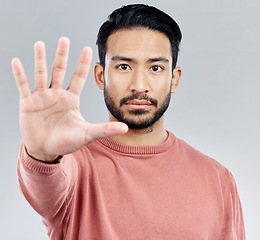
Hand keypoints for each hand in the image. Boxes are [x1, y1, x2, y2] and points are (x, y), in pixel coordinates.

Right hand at [11, 37, 127, 161]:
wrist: (46, 150)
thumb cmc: (67, 141)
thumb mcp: (87, 134)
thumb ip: (105, 129)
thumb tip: (125, 128)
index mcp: (71, 99)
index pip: (78, 77)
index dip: (82, 64)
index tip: (87, 48)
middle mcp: (57, 94)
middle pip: (59, 70)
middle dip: (62, 55)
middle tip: (64, 39)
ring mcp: (42, 97)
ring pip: (41, 74)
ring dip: (40, 59)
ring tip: (40, 44)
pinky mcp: (28, 103)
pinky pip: (24, 86)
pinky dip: (20, 74)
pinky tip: (17, 62)